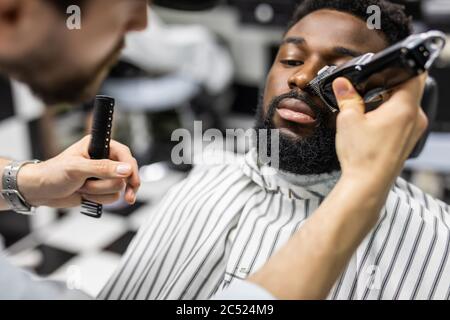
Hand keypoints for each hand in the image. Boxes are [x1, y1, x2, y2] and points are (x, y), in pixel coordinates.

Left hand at [17, 136, 140, 207]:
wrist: (41, 191)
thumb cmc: (52, 173)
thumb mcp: (77, 168)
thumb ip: (103, 168)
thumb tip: (125, 169)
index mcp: (99, 145)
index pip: (124, 154)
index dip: (131, 167)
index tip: (133, 180)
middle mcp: (104, 159)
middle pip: (125, 173)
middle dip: (112, 184)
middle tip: (126, 196)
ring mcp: (103, 175)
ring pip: (118, 188)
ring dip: (100, 192)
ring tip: (83, 188)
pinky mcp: (101, 188)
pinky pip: (112, 197)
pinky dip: (99, 199)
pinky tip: (85, 195)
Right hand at [333, 74, 427, 189]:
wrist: (367, 185)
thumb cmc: (363, 157)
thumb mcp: (348, 120)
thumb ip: (347, 97)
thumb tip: (342, 84)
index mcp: (405, 108)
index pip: (414, 73)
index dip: (399, 65)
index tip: (384, 66)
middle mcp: (416, 118)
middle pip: (409, 88)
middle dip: (388, 84)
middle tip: (367, 88)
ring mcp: (414, 131)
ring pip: (406, 104)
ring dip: (388, 101)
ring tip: (367, 109)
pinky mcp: (407, 141)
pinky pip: (403, 119)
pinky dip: (390, 116)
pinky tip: (372, 125)